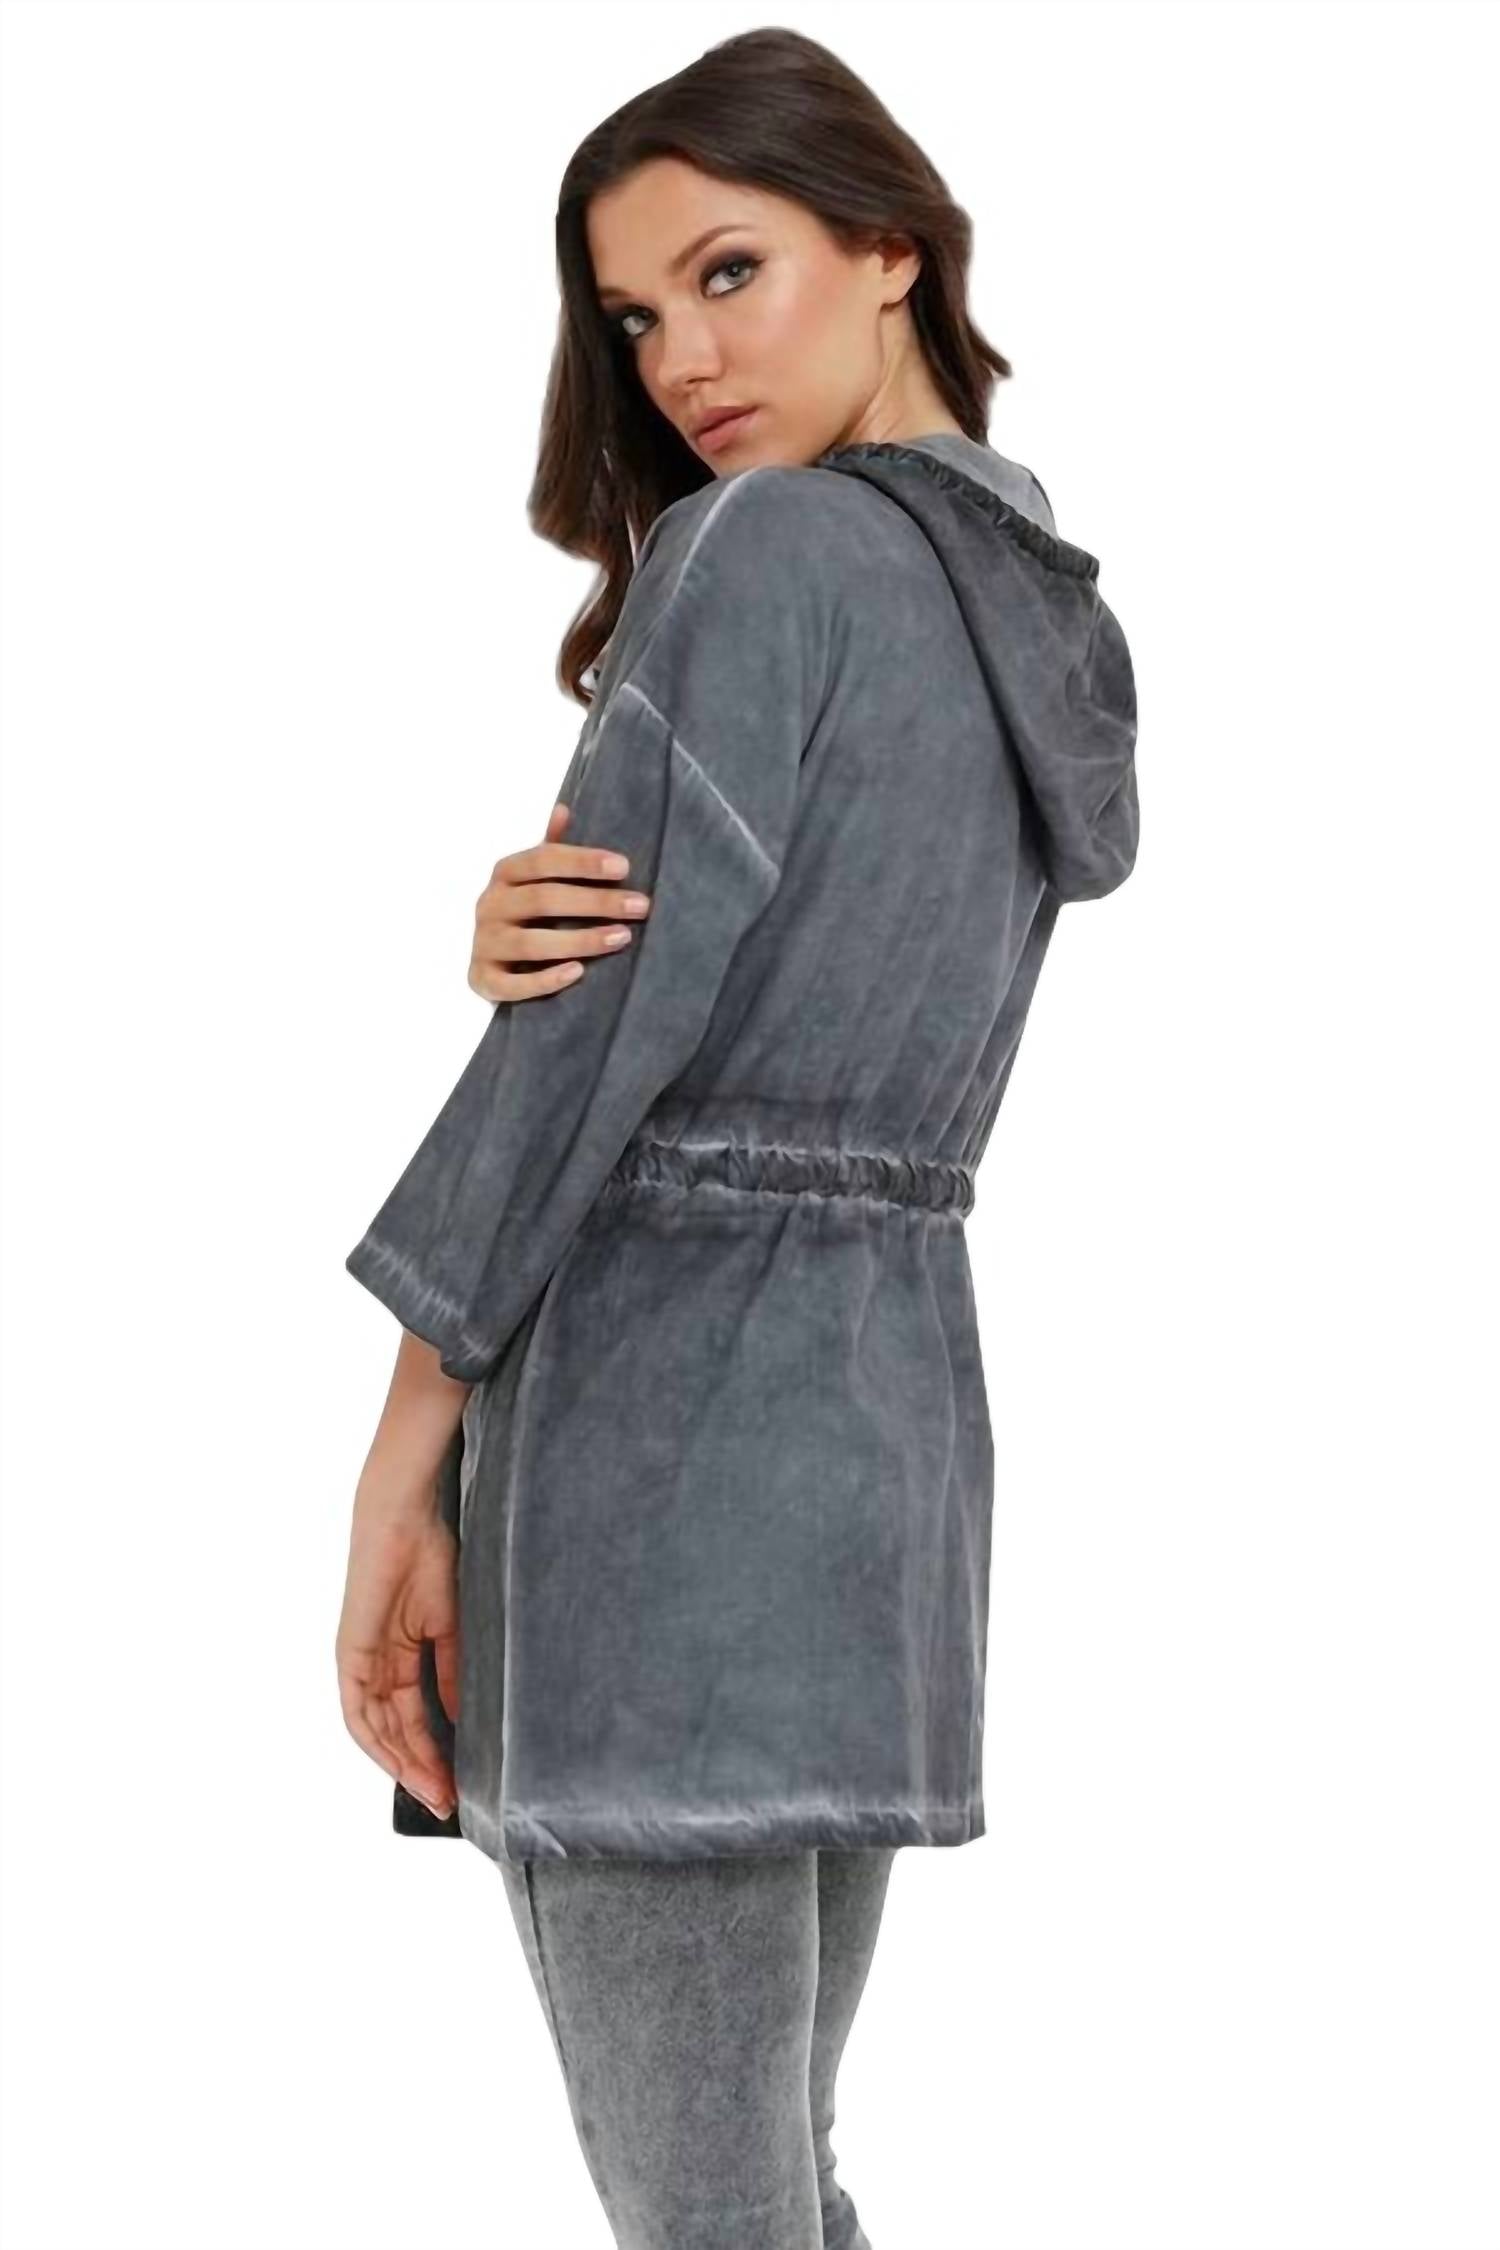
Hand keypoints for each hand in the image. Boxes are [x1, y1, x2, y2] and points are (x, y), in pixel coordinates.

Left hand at [335, 1483, 458, 1820]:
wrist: (405, 1519)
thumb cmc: (431, 1558)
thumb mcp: (450, 1627)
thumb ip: (450, 1674)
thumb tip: (459, 1719)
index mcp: (398, 1659)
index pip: (415, 1720)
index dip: (435, 1755)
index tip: (458, 1785)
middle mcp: (374, 1667)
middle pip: (395, 1734)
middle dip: (421, 1771)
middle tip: (448, 1802)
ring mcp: (360, 1663)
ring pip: (377, 1731)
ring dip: (404, 1765)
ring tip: (435, 1791)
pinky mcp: (350, 1655)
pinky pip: (359, 1711)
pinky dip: (379, 1741)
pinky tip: (403, 1763)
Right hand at [468, 799, 651, 1001]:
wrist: (487, 961)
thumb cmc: (522, 914)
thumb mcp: (532, 878)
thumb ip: (549, 851)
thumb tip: (563, 808)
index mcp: (504, 873)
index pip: (543, 859)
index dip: (583, 862)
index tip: (624, 867)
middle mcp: (489, 905)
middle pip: (543, 899)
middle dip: (595, 902)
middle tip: (641, 906)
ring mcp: (484, 944)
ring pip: (531, 943)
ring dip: (580, 940)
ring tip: (622, 937)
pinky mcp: (483, 980)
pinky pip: (513, 984)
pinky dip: (545, 980)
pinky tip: (579, 972)